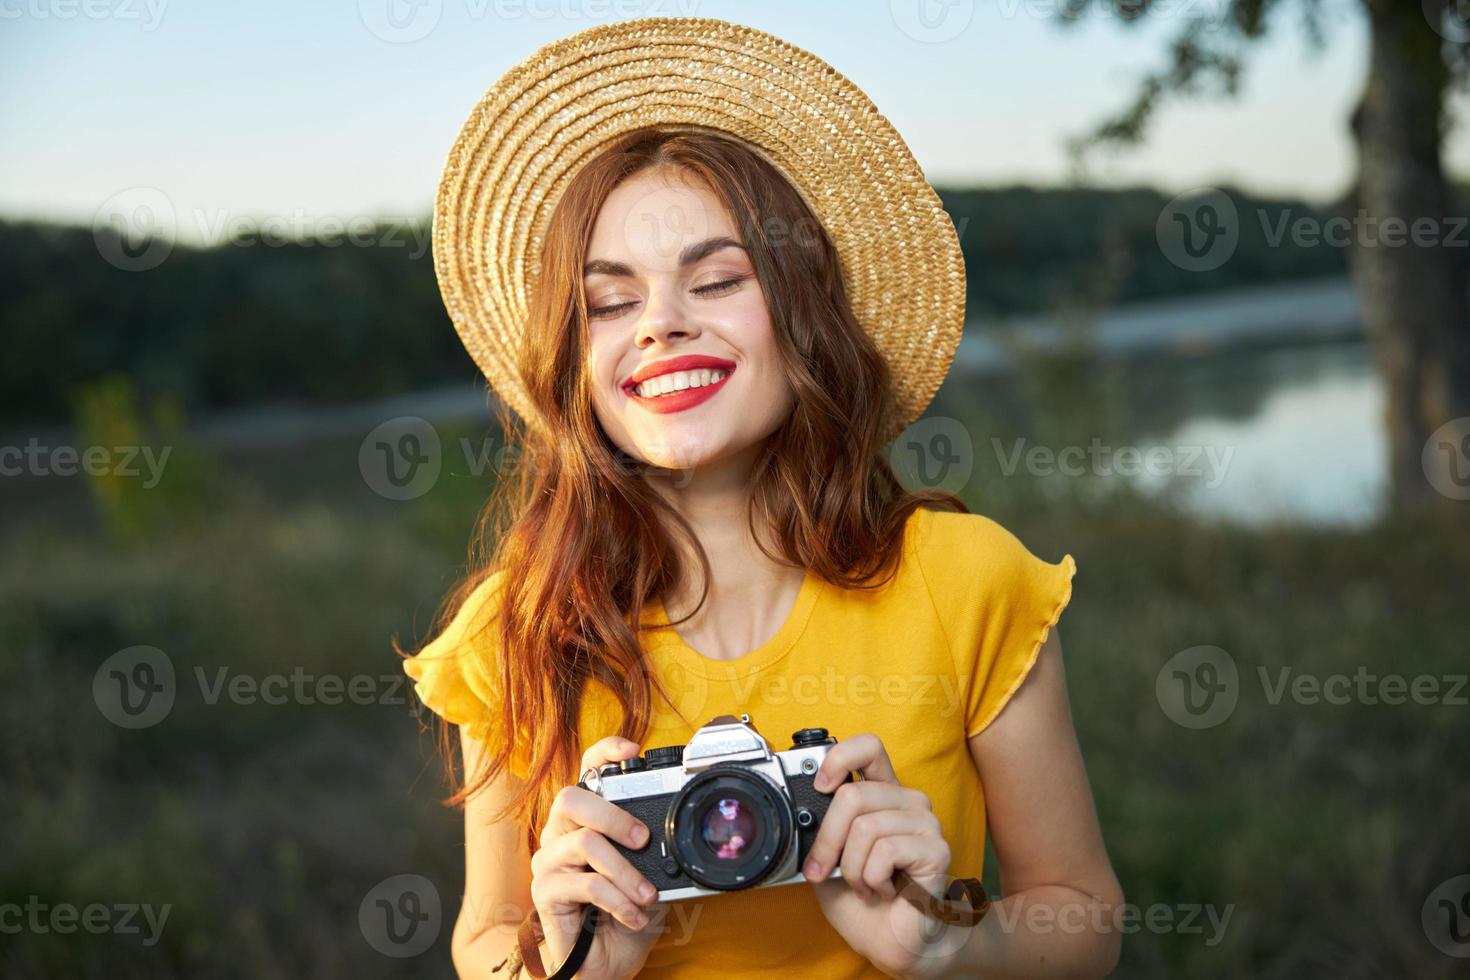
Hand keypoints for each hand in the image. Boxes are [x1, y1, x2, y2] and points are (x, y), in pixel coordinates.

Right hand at [530, 736, 664, 979]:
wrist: (611, 961)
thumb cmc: (627, 910)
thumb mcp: (650, 871)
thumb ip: (655, 845)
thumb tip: (682, 826)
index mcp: (586, 818)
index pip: (586, 770)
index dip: (604, 751)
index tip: (633, 751)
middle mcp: (561, 832)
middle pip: (572, 798)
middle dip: (614, 816)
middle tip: (645, 839)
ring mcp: (549, 860)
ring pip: (583, 843)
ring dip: (625, 871)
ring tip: (647, 895)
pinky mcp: (545, 891)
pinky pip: (584, 884)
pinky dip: (617, 900)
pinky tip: (634, 915)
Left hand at [802, 733, 965, 979]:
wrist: (888, 940)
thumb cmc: (861, 897)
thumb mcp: (829, 856)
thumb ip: (821, 828)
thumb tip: (802, 813)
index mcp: (882, 794)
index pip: (869, 747)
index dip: (839, 759)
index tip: (819, 786)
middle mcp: (907, 801)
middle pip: (852, 795)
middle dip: (827, 841)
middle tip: (824, 870)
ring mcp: (925, 823)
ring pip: (865, 827)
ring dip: (851, 868)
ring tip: (863, 884)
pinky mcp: (936, 850)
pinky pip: (885, 852)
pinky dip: (872, 879)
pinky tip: (884, 889)